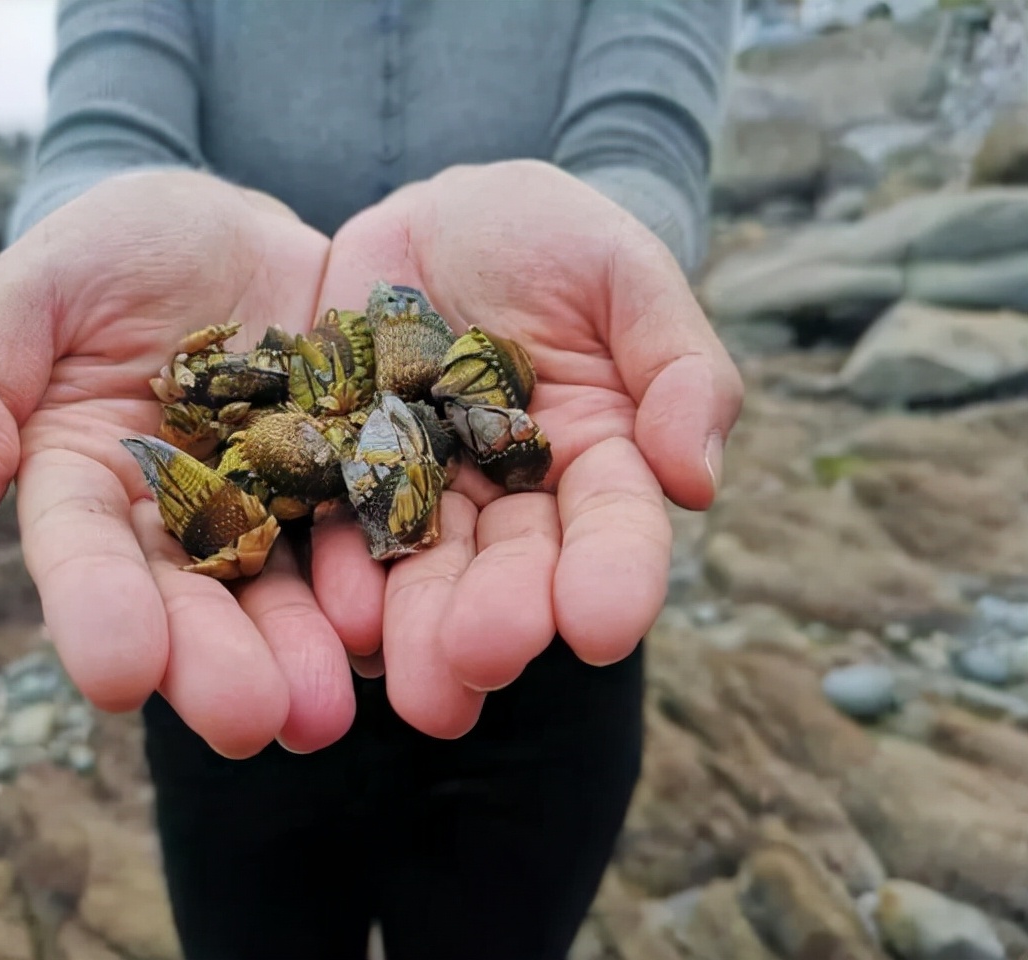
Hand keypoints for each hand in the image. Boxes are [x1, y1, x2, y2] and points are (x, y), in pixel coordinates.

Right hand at [0, 169, 358, 757]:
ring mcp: (270, 502)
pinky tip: (397, 630)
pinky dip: (378, 580)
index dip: (98, 612)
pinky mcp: (346, 475)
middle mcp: (177, 514)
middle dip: (217, 663)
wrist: (231, 226)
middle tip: (253, 724)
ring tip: (326, 712)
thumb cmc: (115, 245)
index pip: (84, 554)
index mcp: (86, 478)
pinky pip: (364, 528)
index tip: (116, 673)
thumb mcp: (37, 288)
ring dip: (304, 653)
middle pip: (192, 597)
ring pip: (282, 587)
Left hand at [309, 160, 743, 737]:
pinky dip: (339, 571)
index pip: (613, 527)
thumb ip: (676, 363)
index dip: (612, 576)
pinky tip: (338, 618)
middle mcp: (511, 493)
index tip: (601, 627)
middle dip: (500, 618)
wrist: (438, 218)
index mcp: (595, 456)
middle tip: (479, 664)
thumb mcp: (622, 270)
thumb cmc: (550, 236)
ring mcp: (425, 488)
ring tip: (415, 683)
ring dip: (419, 629)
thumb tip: (695, 481)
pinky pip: (339, 523)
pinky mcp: (347, 470)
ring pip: (425, 568)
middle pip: (512, 567)